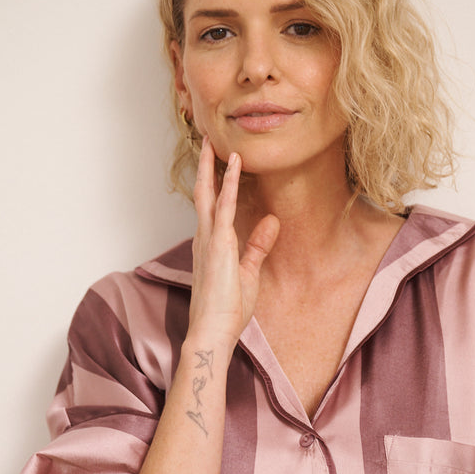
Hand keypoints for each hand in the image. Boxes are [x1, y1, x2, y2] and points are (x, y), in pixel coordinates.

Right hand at [187, 137, 279, 351]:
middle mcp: (204, 238)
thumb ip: (258, 245)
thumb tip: (271, 221)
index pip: (211, 207)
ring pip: (208, 194)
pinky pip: (223, 207)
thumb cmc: (227, 310)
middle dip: (205, 168)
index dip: (213, 184)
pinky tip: (234, 165)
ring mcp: (208, 240)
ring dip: (213, 167)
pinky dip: (228, 184)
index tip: (216, 163)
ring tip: (215, 142)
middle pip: (203, 194)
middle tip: (207, 141)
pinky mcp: (218, 245)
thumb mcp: (248, 273)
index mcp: (210, 246)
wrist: (213, 332)